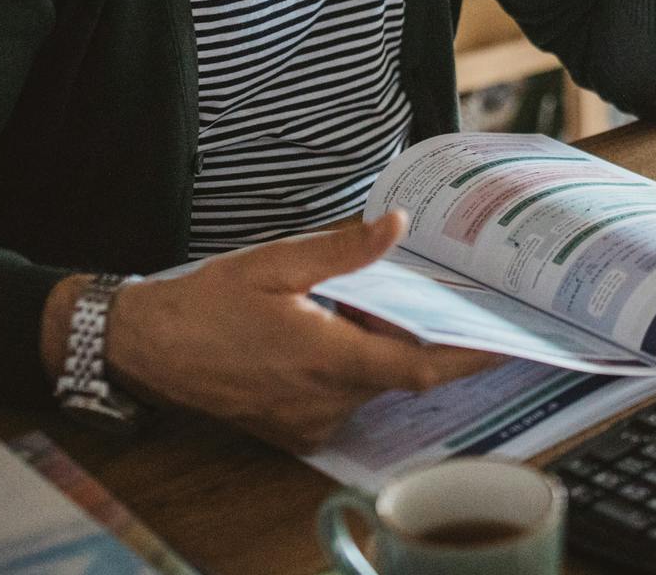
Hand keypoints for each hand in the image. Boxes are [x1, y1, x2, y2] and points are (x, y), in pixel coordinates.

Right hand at [99, 212, 500, 450]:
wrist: (148, 349)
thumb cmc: (208, 304)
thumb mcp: (278, 263)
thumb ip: (345, 251)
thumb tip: (396, 227)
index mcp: (327, 358)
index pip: (420, 368)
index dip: (469, 357)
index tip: (507, 342)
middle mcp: (324, 400)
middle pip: (399, 373)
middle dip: (416, 334)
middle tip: (431, 293)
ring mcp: (308, 420)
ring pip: (371, 384)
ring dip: (379, 347)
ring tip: (362, 302)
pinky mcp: (293, 429)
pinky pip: (343, 397)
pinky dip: (352, 364)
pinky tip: (334, 328)